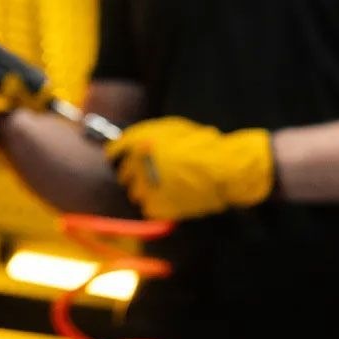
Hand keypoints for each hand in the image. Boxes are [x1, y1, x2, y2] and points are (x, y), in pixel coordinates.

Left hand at [106, 118, 274, 220]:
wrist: (224, 169)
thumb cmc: (205, 145)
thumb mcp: (175, 129)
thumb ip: (150, 136)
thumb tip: (133, 145)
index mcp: (141, 142)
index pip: (114, 151)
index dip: (117, 155)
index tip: (118, 160)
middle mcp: (138, 165)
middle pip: (124, 175)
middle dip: (134, 174)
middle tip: (151, 174)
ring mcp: (145, 188)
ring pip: (135, 193)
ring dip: (146, 190)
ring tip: (165, 187)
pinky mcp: (156, 208)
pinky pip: (148, 208)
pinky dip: (157, 205)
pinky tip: (171, 198)